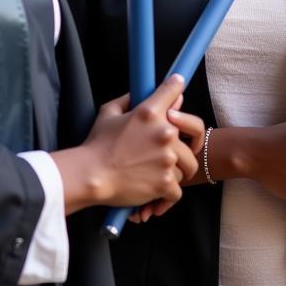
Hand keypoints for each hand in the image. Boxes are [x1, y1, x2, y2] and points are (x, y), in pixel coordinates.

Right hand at [73, 74, 200, 209]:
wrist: (90, 175)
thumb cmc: (97, 145)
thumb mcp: (109, 113)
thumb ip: (129, 100)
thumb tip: (141, 93)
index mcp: (150, 112)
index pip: (174, 89)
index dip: (177, 86)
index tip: (178, 90)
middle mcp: (164, 133)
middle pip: (195, 132)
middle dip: (190, 141)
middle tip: (184, 150)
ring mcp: (167, 158)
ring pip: (187, 165)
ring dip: (176, 171)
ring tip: (159, 176)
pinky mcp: (165, 183)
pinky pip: (178, 191)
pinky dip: (167, 197)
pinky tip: (156, 199)